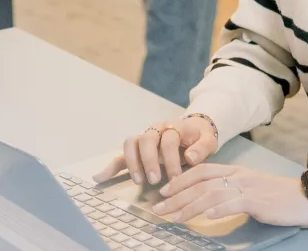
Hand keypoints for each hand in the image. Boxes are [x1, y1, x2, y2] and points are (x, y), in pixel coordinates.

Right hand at [93, 116, 217, 186]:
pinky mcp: (137, 149)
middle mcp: (156, 129)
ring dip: (132, 162)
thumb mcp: (208, 140)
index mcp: (174, 126)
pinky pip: (120, 155)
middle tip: (155, 180)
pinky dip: (110, 166)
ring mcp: (145, 138)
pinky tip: (99, 178)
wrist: (194, 130)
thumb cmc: (200, 137)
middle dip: (149, 160)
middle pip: (147, 139)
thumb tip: (190, 157)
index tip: (176, 178)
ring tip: (139, 181)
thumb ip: (202, 147)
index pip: (169, 140)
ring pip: (131, 143)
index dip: (172, 159)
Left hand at [152, 163, 307, 228]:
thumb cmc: (275, 195)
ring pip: (212, 193)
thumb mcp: (248, 187)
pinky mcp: (258, 200)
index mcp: (234, 170)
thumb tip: (205, 200)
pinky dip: (219, 209)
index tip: (164, 191)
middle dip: (177, 195)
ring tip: (174, 217)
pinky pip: (234, 203)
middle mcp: (238, 175)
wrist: (303, 198)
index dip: (181, 179)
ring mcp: (247, 187)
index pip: (201, 171)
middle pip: (201, 183)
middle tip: (159, 207)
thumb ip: (228, 189)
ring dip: (190, 206)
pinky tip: (206, 217)